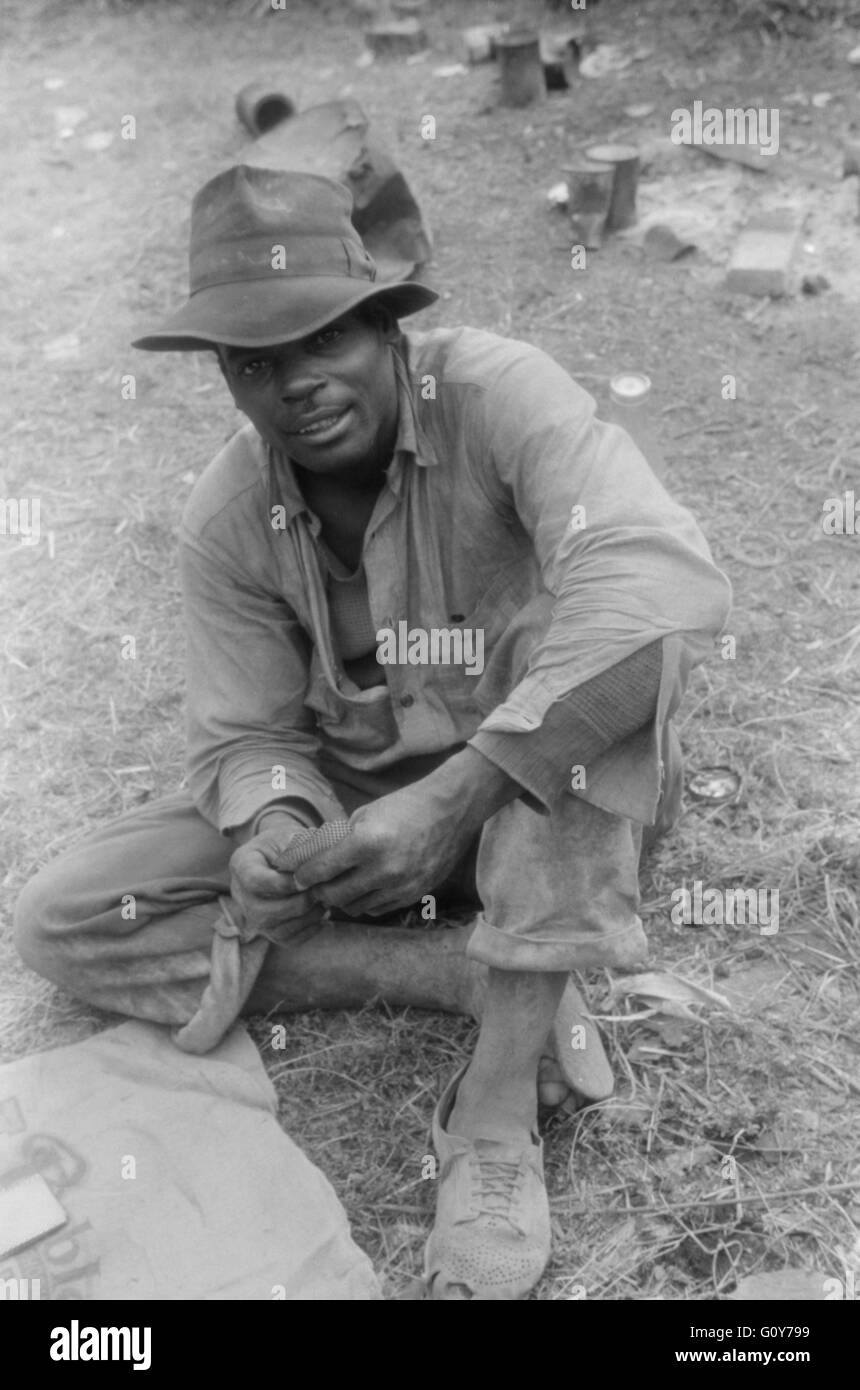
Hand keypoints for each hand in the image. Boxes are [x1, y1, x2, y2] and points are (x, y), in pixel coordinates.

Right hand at [229, 816, 325, 944]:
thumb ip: (298, 850)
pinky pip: (288, 940)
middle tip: (320, 892)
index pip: (255, 881)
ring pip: (277, 930)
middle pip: (263, 912)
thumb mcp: (289, 836)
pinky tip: (323, 914)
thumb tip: (313, 870)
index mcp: (241, 865)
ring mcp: (253, 917)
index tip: (306, 879)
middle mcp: (241, 895)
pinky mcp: (269, 931)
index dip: (281, 884)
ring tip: (325, 902)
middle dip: (297, 904)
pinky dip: (309, 930)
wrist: (282, 856)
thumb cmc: (287, 843)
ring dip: (306, 918)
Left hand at [292, 748, 519, 916]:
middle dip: (319, 891)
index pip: (322, 870)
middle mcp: (384, 869)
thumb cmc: (405, 806)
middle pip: (335, 896)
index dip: (303, 876)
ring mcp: (401, 885)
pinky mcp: (415, 894)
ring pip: (356, 907)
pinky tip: (364, 888)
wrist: (451, 810)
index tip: (296, 876)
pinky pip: (379, 908)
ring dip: (342, 899)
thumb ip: (338, 840)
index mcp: (367, 843)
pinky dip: (365, 902)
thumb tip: (310, 858)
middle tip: (314, 885)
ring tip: (338, 886)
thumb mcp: (365, 814)